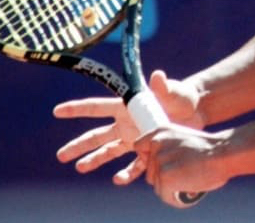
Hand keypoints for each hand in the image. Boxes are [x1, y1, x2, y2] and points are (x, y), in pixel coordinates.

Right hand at [54, 70, 204, 184]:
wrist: (197, 112)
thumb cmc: (182, 96)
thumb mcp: (174, 91)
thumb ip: (164, 87)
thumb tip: (158, 76)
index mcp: (126, 107)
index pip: (97, 107)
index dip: (77, 108)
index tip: (57, 111)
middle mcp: (126, 124)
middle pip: (97, 135)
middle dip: (79, 145)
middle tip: (61, 155)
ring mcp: (135, 138)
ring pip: (109, 151)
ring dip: (94, 160)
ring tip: (80, 168)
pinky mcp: (147, 150)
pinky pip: (134, 164)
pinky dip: (127, 172)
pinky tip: (119, 178)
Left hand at [135, 124, 231, 207]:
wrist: (225, 152)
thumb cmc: (212, 149)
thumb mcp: (184, 141)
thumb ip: (170, 149)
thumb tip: (161, 167)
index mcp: (160, 132)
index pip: (139, 148)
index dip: (150, 159)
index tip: (163, 165)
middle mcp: (156, 145)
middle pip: (150, 172)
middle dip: (164, 177)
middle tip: (185, 173)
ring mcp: (159, 162)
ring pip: (158, 185)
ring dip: (172, 188)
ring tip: (190, 180)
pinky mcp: (164, 178)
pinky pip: (165, 196)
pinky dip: (176, 198)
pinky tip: (189, 190)